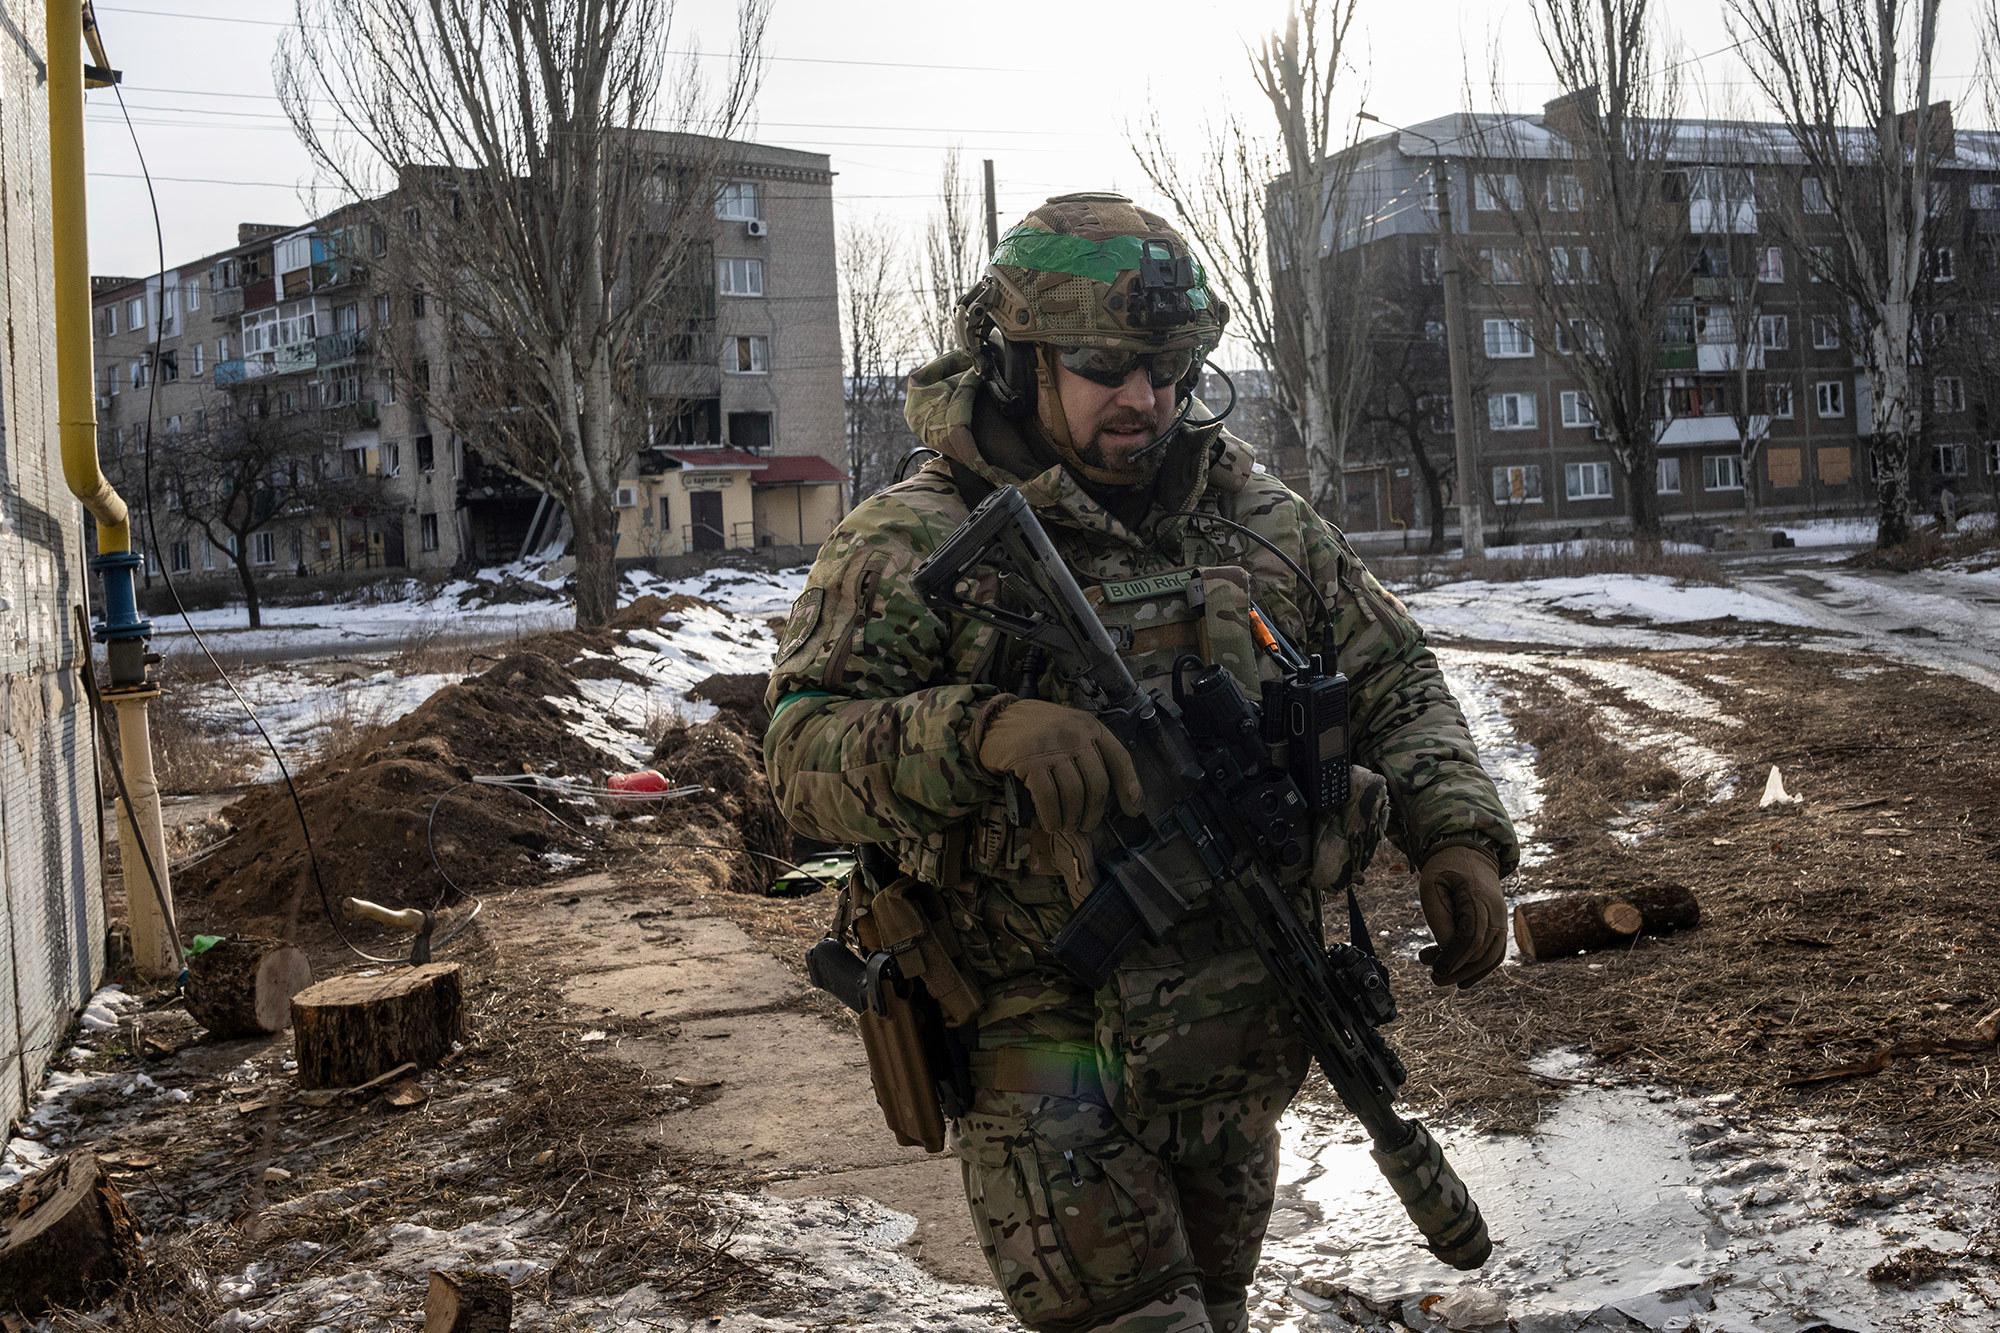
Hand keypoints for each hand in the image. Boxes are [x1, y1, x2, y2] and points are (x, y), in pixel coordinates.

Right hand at [976, 699, 1143, 833]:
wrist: (997, 720)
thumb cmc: (1038, 731)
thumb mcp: (1070, 730)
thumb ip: (1091, 752)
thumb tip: (1117, 793)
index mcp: (1090, 726)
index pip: (1120, 758)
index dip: (1130, 787)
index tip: (1133, 811)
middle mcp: (1074, 734)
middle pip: (1097, 783)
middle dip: (1094, 812)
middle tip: (1086, 826)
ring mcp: (1052, 747)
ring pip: (1073, 794)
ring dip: (1071, 818)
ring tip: (1066, 826)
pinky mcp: (1029, 760)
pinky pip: (1048, 798)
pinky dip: (1052, 816)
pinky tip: (1050, 823)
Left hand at [1417, 846, 1505, 988]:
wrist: (1467, 856)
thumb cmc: (1443, 872)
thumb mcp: (1431, 889)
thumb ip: (1440, 921)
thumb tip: (1446, 952)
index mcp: (1476, 897)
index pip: (1470, 935)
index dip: (1453, 956)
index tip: (1436, 969)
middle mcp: (1495, 910)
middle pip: (1481, 950)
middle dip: (1457, 968)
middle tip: (1433, 978)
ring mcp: (1501, 919)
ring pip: (1491, 956)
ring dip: (1466, 973)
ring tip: (1441, 977)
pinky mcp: (1499, 927)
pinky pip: (1496, 954)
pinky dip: (1481, 970)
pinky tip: (1462, 982)